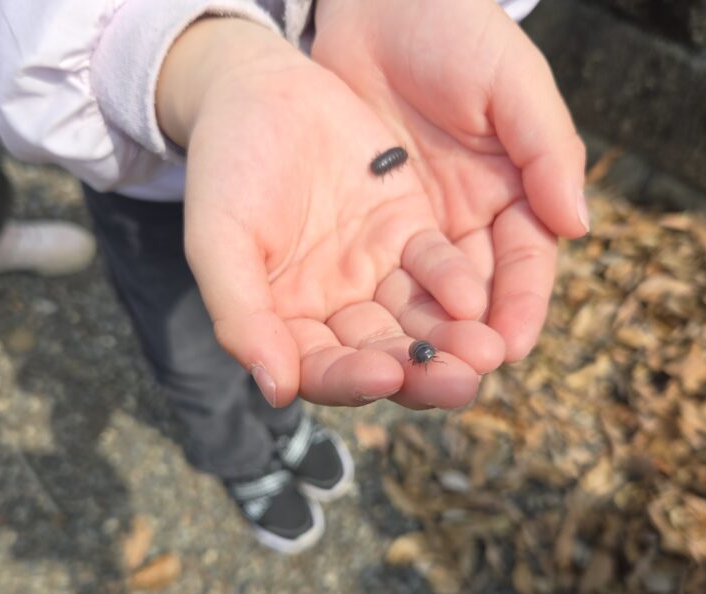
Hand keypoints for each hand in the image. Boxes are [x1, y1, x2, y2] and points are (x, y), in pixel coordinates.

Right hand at [158, 18, 506, 409]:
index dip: (352, 380)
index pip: (322, 369)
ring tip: (486, 351)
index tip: (384, 376)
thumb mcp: (219, 240)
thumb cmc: (225, 168)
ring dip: (451, 340)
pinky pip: (437, 267)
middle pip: (381, 357)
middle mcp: (334, 309)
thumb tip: (278, 393)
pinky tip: (475, 297)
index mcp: (285, 322)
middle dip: (421, 373)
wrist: (259, 88)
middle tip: (461, 384)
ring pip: (417, 321)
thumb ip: (241, 315)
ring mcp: (374, 273)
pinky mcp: (407, 233)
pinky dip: (455, 283)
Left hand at [312, 0, 588, 360]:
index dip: (519, 306)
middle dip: (466, 339)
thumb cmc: (451, 27)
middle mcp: (464, 225)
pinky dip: (367, 311)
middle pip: (471, 298)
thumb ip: (546, 148)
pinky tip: (362, 341)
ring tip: (409, 373)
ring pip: (418, 301)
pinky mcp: (360, 228)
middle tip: (457, 376)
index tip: (510, 345)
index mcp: (513, 195)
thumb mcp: (510, 80)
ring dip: (417, 338)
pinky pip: (366, 279)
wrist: (370, 0)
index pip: (523, 267)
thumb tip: (578, 225)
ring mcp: (409, 230)